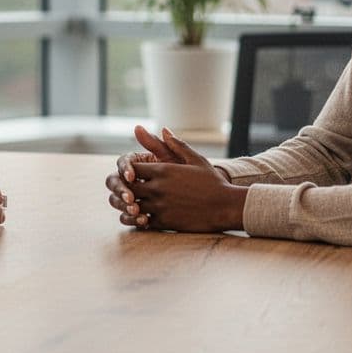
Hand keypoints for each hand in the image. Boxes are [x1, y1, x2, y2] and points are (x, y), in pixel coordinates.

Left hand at [119, 129, 247, 232]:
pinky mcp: (165, 222)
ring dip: (130, 206)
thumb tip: (164, 129)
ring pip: (132, 207)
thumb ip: (176, 145)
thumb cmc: (212, 182)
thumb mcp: (196, 159)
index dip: (128, 171)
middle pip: (128, 188)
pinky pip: (143, 222)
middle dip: (126, 189)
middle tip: (127, 191)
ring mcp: (160, 207)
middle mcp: (158, 188)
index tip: (132, 174)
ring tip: (132, 205)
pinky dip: (139, 220)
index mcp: (163, 171)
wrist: (225, 206)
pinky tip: (142, 218)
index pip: (132, 169)